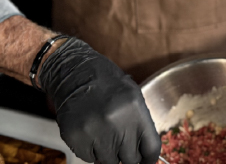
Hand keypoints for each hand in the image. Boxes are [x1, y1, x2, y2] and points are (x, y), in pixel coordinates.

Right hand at [38, 37, 160, 163]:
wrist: (73, 70)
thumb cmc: (105, 82)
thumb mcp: (133, 96)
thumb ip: (141, 125)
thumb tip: (145, 155)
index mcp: (135, 110)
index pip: (151, 149)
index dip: (149, 158)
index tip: (145, 160)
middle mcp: (116, 123)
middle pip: (131, 159)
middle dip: (126, 153)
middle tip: (119, 142)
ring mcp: (95, 132)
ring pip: (110, 161)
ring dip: (108, 153)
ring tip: (103, 133)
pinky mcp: (76, 138)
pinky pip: (89, 158)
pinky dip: (91, 151)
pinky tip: (90, 133)